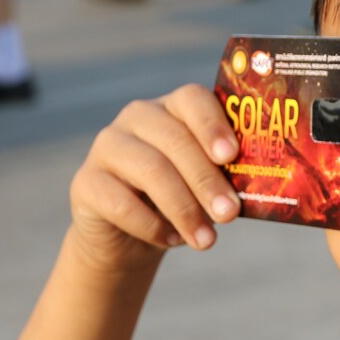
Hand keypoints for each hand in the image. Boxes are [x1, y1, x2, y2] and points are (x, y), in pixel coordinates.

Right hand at [68, 84, 240, 273]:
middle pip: (175, 140)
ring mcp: (107, 146)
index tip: (231, 155)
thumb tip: (254, 191)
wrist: (133, 234)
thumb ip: (226, 175)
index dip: (212, 125)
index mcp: (174, 108)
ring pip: (150, 170)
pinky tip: (171, 240)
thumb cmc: (184, 198)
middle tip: (230, 214)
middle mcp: (138, 117)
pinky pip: (120, 202)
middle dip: (206, 180)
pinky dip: (152, 226)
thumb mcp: (207, 183)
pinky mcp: (85, 182)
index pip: (192, 99)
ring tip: (206, 241)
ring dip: (184, 209)